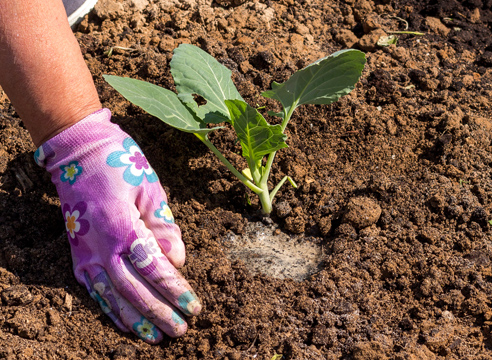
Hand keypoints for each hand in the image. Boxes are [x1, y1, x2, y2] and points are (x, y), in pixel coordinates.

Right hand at [35, 108, 200, 342]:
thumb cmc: (119, 163)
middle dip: (159, 312)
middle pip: (133, 289)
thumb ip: (163, 226)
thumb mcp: (150, 187)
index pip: (154, 268)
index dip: (175, 290)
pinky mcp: (77, 253)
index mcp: (122, 226)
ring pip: (111, 295)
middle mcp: (100, 245)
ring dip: (135, 318)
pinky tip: (124, 322)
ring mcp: (85, 251)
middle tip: (180, 330)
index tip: (193, 306)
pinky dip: (109, 308)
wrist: (78, 150)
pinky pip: (92, 288)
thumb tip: (177, 261)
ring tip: (155, 337)